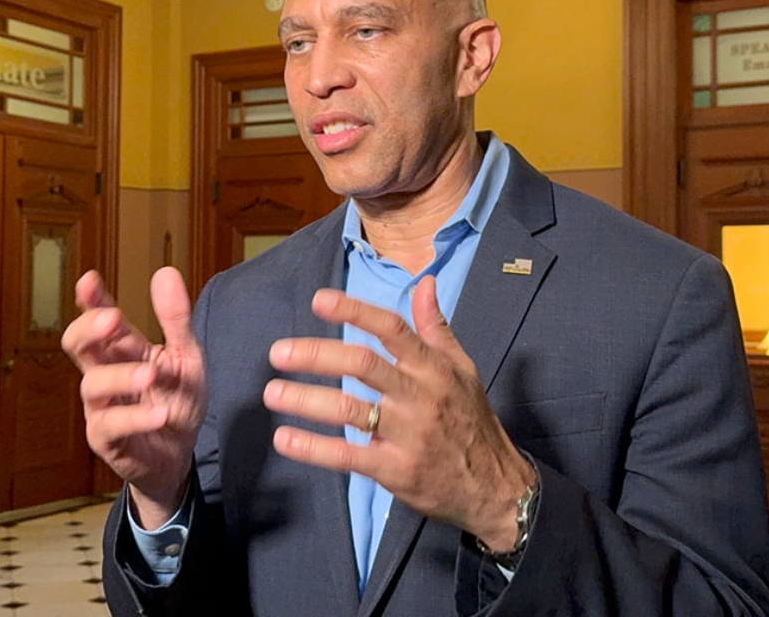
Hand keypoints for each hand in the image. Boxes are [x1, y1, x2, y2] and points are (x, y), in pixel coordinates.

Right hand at [62, 268, 206, 528]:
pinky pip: (110, 425)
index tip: (89, 280)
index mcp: (123, 349)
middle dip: (88, 328)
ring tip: (152, 373)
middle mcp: (105, 373)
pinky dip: (136, 417)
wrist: (180, 454)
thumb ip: (176, 320)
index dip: (92, 299)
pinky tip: (161, 413)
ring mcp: (101, 406)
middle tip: (113, 319)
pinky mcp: (105, 438)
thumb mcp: (186, 357)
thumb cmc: (176, 399)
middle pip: (76, 344)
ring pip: (92, 384)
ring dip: (122, 376)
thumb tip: (165, 272)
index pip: (101, 319)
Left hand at [262, 276, 535, 551]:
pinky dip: (314, 448)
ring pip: (350, 410)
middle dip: (317, 355)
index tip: (319, 301)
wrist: (495, 486)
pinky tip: (285, 438)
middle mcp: (420, 396)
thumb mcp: (462, 369)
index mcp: (433, 368)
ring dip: (306, 400)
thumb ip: (436, 326)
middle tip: (278, 353)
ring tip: (273, 393)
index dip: (354, 311)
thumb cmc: (472, 420)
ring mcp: (407, 435)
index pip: (391, 329)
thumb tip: (424, 281)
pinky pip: (349, 456)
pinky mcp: (396, 471)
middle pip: (363, 365)